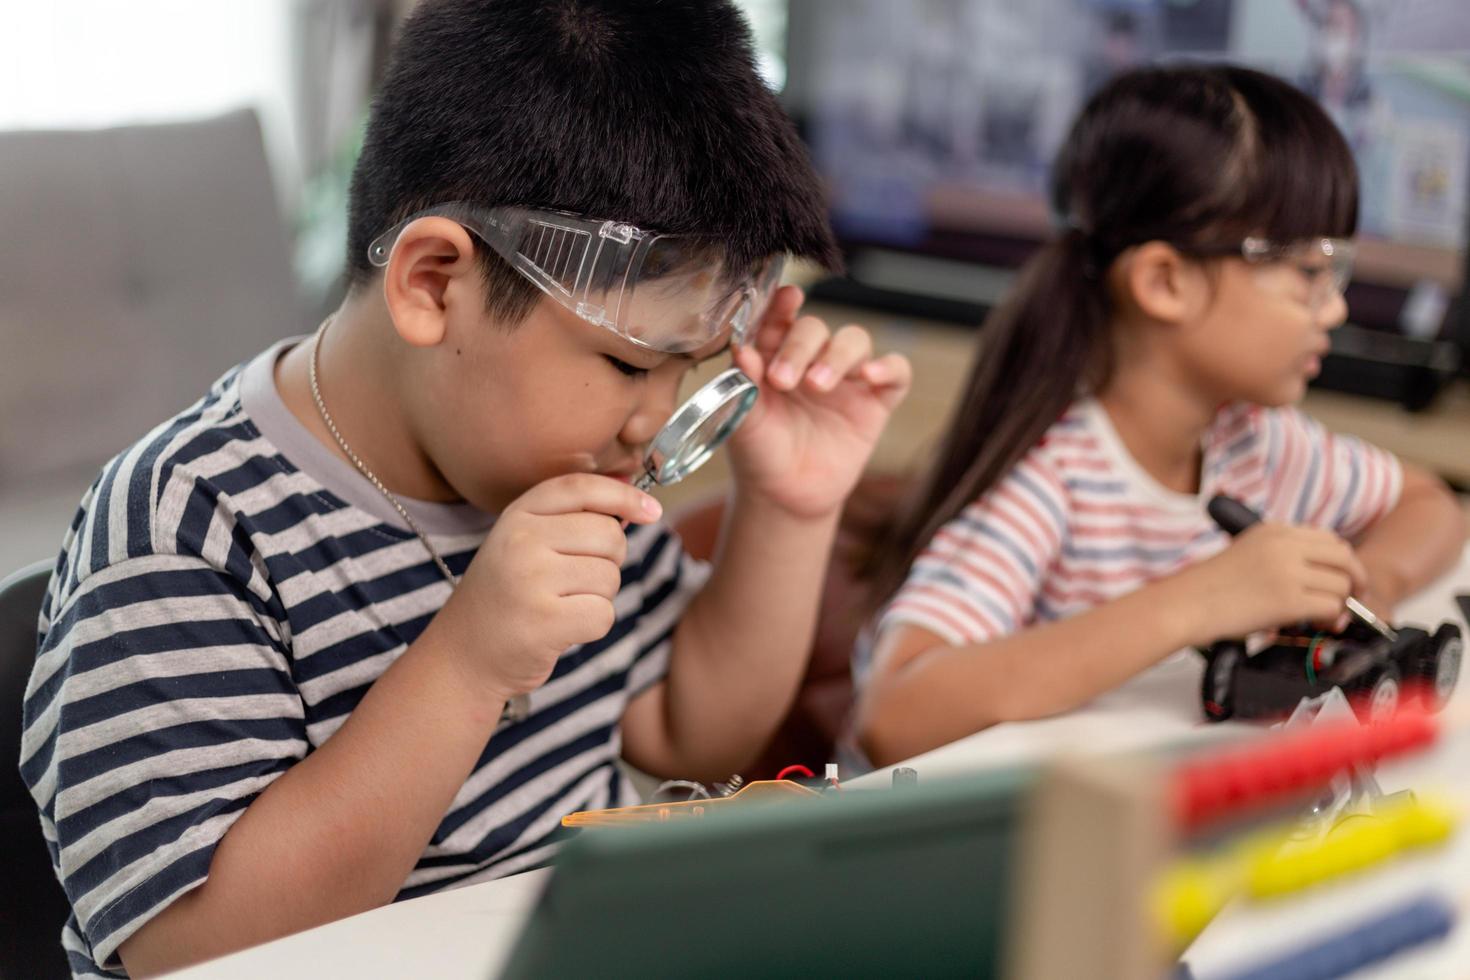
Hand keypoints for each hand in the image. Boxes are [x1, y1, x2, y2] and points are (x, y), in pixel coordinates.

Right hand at [434, 474, 661, 701]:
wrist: (464, 655)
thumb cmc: (507, 597)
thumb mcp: (526, 545)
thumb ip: (573, 520)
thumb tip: (640, 504)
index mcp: (517, 515)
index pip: (582, 488)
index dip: (624, 496)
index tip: (652, 512)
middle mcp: (521, 541)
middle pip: (609, 536)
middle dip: (610, 561)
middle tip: (577, 581)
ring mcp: (530, 580)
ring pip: (610, 577)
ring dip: (598, 597)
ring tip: (561, 605)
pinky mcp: (544, 621)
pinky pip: (603, 614)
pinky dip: (593, 626)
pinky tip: (562, 629)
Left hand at [727, 285, 910, 518]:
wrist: (787, 500)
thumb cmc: (761, 455)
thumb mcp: (744, 424)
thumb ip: (743, 386)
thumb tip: (741, 349)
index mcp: (773, 357)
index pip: (780, 319)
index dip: (782, 304)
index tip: (786, 298)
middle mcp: (811, 360)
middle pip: (815, 328)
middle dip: (799, 347)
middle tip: (783, 379)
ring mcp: (846, 378)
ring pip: (854, 340)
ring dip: (837, 356)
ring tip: (818, 386)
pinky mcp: (875, 401)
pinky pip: (896, 370)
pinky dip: (887, 367)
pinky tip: (870, 376)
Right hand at [1179, 522, 1368, 643]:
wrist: (1185, 605)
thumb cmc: (1208, 587)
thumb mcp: (1246, 552)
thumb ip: (1282, 554)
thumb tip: (1319, 576)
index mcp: (1274, 530)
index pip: (1329, 539)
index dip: (1340, 562)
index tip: (1339, 578)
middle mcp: (1284, 545)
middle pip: (1344, 557)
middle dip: (1353, 579)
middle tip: (1348, 598)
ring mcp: (1288, 571)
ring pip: (1342, 584)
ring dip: (1339, 603)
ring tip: (1323, 616)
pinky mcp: (1289, 600)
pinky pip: (1331, 607)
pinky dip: (1330, 618)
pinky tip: (1317, 624)